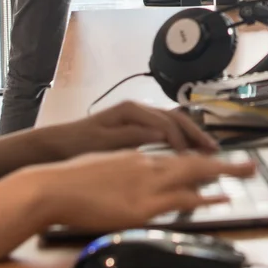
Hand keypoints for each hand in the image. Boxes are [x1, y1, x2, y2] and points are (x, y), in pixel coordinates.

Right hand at [20, 150, 252, 232]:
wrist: (51, 187)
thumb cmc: (70, 181)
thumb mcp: (105, 168)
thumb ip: (127, 172)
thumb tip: (139, 176)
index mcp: (136, 158)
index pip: (177, 154)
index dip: (201, 157)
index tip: (219, 160)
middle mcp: (146, 166)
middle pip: (194, 161)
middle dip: (224, 164)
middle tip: (250, 167)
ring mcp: (145, 185)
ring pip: (192, 175)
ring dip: (221, 175)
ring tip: (244, 175)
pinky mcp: (141, 207)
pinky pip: (180, 199)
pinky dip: (203, 198)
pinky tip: (219, 199)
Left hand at [57, 100, 218, 156]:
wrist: (54, 147)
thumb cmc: (77, 146)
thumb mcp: (104, 142)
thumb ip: (134, 137)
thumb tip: (165, 135)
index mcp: (132, 111)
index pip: (168, 123)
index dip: (184, 140)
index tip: (197, 158)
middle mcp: (137, 110)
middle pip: (175, 119)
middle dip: (196, 134)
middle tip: (214, 151)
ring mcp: (135, 118)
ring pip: (171, 123)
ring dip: (190, 137)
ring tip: (207, 151)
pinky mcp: (133, 128)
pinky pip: (163, 131)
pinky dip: (178, 140)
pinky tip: (185, 153)